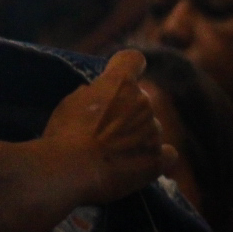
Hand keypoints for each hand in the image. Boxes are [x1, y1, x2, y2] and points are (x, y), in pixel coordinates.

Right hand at [39, 50, 171, 204]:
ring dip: (137, 135)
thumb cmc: (64, 134)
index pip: (133, 60)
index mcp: (119, 82)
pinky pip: (168, 154)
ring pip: (150, 127)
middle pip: (140, 100)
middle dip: (127, 111)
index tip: (117, 79)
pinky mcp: (158, 158)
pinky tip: (140, 164)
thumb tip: (102, 97)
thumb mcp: (70, 103)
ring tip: (112, 154)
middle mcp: (143, 101)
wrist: (72, 171)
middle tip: (104, 130)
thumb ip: (93, 94)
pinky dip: (156, 156)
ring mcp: (153, 130)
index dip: (126, 67)